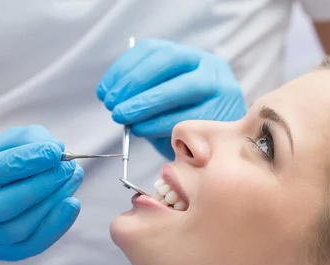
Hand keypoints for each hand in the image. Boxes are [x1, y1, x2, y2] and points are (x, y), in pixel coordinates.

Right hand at [0, 125, 83, 260]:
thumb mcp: (3, 145)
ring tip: (73, 177)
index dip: (22, 161)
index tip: (53, 150)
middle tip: (67, 166)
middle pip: (1, 207)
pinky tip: (72, 202)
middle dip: (40, 184)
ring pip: (18, 228)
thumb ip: (26, 141)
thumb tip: (55, 148)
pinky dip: (57, 224)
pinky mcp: (4, 254)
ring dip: (53, 201)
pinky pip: (33, 244)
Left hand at [97, 39, 246, 158]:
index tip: (105, 91)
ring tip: (122, 117)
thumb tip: (113, 98)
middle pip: (168, 61)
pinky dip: (158, 123)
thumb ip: (142, 94)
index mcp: (189, 57)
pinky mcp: (224, 113)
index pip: (154, 50)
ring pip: (179, 87)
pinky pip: (188, 115)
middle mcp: (208, 66)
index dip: (124, 68)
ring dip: (144, 103)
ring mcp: (220, 88)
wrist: (222, 149)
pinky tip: (141, 130)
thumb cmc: (185, 125)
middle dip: (134, 82)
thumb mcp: (163, 103)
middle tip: (112, 105)